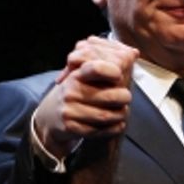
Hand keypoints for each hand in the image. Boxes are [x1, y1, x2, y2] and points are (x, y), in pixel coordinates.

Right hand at [34, 36, 134, 156]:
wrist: (50, 116)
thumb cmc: (75, 93)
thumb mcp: (83, 76)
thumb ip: (105, 65)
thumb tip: (134, 53)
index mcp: (77, 75)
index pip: (96, 68)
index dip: (111, 71)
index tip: (119, 75)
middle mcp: (71, 91)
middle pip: (110, 96)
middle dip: (124, 98)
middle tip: (126, 98)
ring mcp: (69, 110)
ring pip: (106, 115)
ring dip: (120, 115)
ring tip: (123, 112)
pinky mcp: (70, 127)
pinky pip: (99, 130)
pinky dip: (113, 128)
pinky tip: (117, 124)